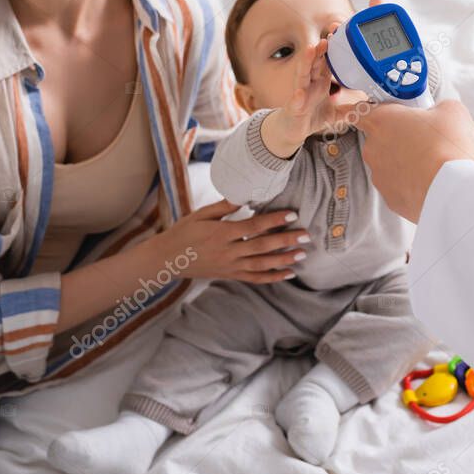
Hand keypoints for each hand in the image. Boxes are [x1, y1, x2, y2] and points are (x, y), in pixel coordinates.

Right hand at [148, 199, 309, 282]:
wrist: (167, 259)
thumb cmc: (184, 232)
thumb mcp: (201, 214)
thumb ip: (224, 206)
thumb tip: (245, 194)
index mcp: (222, 233)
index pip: (253, 226)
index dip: (274, 220)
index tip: (292, 214)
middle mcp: (228, 251)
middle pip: (262, 246)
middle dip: (286, 240)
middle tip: (306, 235)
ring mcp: (230, 266)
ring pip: (262, 265)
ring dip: (283, 260)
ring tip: (302, 254)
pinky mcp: (230, 275)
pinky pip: (255, 278)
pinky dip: (272, 277)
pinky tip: (288, 273)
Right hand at [262, 0, 384, 157]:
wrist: (292, 129)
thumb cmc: (312, 114)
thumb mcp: (337, 112)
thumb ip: (352, 108)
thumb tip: (371, 106)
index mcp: (320, 80)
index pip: (326, 60)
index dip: (332, 48)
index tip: (340, 34)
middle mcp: (309, 82)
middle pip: (314, 62)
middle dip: (320, 49)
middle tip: (328, 36)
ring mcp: (300, 93)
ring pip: (302, 75)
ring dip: (306, 62)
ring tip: (311, 50)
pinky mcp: (294, 108)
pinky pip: (296, 102)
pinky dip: (297, 97)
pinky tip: (300, 93)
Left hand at [353, 99, 473, 222]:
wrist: (455, 189)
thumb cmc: (449, 146)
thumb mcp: (450, 110)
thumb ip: (435, 107)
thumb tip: (437, 114)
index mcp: (381, 121)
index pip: (357, 111)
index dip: (366, 111)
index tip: (374, 112)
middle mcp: (373, 148)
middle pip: (379, 138)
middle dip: (398, 136)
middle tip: (423, 137)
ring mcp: (379, 175)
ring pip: (388, 163)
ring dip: (405, 161)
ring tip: (432, 162)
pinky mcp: (390, 198)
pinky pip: (398, 185)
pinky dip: (411, 183)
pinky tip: (430, 180)